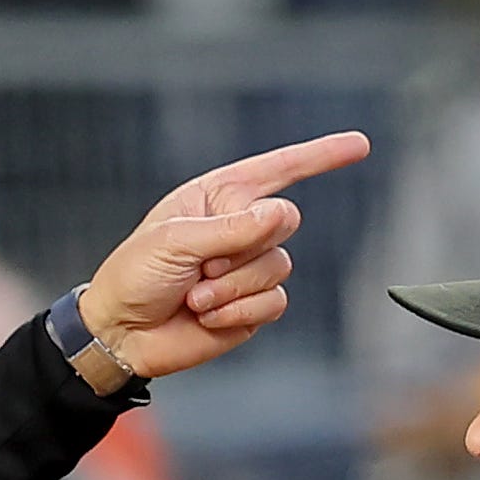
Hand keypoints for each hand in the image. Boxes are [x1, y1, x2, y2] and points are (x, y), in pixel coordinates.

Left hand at [77, 132, 370, 381]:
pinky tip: (207, 317)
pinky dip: (239, 310)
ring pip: (279, 267)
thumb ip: (231, 229)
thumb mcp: (175, 241)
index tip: (359, 145)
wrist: (119, 334)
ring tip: (195, 297)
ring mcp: (247, 270)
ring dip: (233, 287)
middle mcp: (240, 229)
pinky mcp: (250, 308)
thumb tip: (283, 215)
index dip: (320, 156)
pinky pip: (273, 302)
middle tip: (200, 269)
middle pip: (286, 221)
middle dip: (243, 249)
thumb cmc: (135, 276)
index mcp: (219, 197)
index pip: (279, 169)